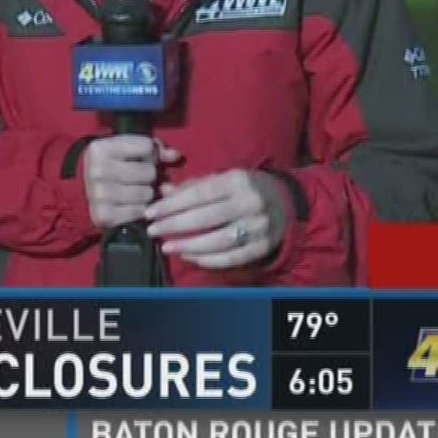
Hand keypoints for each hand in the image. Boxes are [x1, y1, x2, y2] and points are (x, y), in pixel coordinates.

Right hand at [80, 135, 183, 230]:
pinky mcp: (104, 215)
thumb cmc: (110, 168)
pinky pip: (140, 212)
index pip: (147, 146)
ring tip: (135, 193)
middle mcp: (98, 170)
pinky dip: (139, 210)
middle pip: (149, 172)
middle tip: (138, 180)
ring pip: (148, 194)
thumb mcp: (125, 151)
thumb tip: (174, 156)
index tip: (140, 160)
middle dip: (149, 176)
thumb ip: (153, 149)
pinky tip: (130, 206)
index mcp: (100, 148)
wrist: (78, 194)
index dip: (150, 154)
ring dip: (146, 195)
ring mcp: (100, 194)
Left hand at [144, 169, 292, 269]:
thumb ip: (194, 186)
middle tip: (153, 231)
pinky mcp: (263, 246)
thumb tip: (163, 192)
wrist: (286, 202)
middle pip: (206, 218)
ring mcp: (259, 226)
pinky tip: (191, 257)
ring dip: (189, 246)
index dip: (171, 205)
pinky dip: (210, 260)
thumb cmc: (245, 187)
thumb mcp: (223, 178)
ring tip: (169, 247)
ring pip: (219, 241)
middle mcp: (250, 203)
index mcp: (237, 180)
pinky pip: (233, 257)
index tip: (150, 213)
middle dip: (174, 226)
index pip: (198, 194)